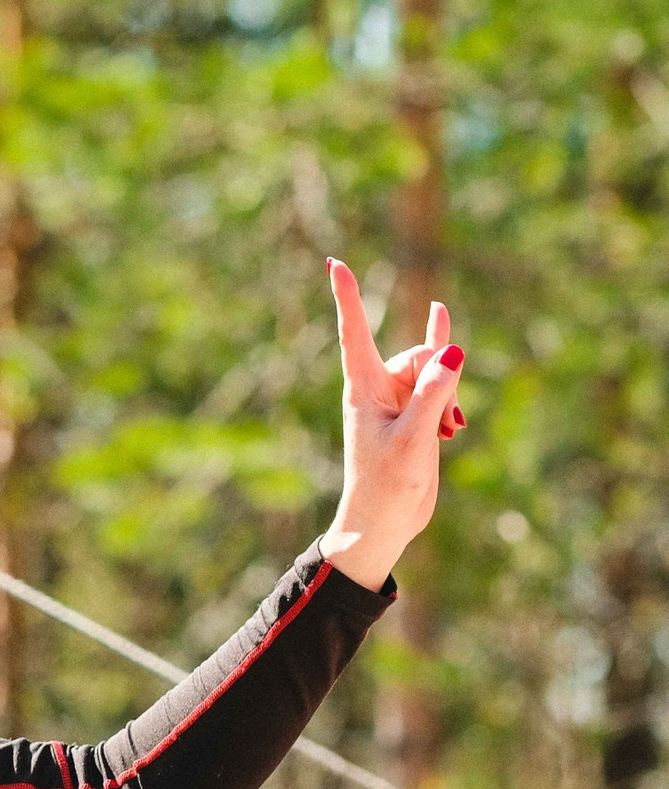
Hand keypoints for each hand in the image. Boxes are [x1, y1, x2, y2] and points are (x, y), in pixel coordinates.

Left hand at [321, 259, 465, 591]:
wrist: (384, 526)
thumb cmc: (387, 487)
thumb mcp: (415, 439)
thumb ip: (434, 394)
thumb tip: (452, 350)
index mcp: (363, 390)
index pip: (355, 333)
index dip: (347, 297)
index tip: (335, 263)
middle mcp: (377, 390)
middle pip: (417, 355)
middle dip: (441, 375)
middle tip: (447, 420)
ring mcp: (396, 403)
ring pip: (435, 372)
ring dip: (450, 395)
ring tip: (451, 429)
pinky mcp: (414, 417)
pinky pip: (439, 387)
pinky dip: (451, 401)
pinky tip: (451, 402)